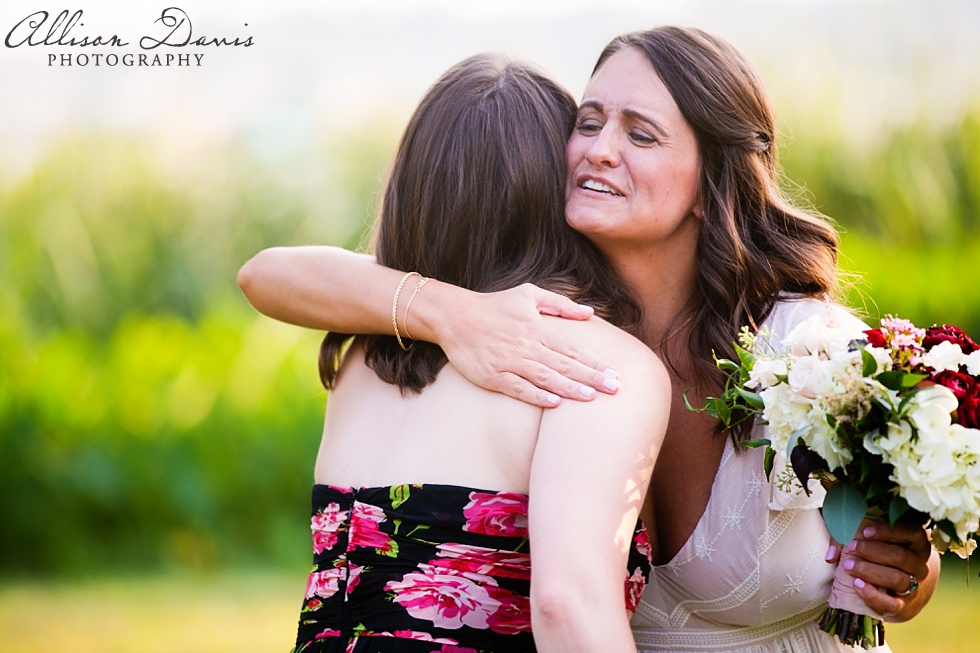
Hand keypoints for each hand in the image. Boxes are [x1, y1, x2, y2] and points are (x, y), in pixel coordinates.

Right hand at [433, 283, 620, 406]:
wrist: (454, 316)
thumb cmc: (494, 305)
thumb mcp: (528, 294)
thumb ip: (560, 304)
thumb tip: (590, 312)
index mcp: (538, 329)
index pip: (572, 349)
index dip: (594, 362)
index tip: (614, 373)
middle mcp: (527, 346)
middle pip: (564, 365)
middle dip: (591, 378)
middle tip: (614, 389)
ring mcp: (509, 362)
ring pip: (545, 377)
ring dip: (569, 388)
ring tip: (591, 398)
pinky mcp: (492, 376)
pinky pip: (518, 388)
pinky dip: (536, 395)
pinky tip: (554, 403)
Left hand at [825, 519, 937, 621]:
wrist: (905, 590)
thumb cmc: (883, 557)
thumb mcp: (872, 543)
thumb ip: (850, 541)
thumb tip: (831, 556)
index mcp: (916, 543)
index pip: (911, 532)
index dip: (887, 531)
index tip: (864, 531)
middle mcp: (920, 565)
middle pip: (900, 556)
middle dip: (872, 551)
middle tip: (851, 548)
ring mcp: (915, 587)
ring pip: (897, 578)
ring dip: (870, 571)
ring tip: (848, 566)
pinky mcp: (904, 606)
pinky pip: (891, 603)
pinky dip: (872, 595)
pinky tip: (857, 585)